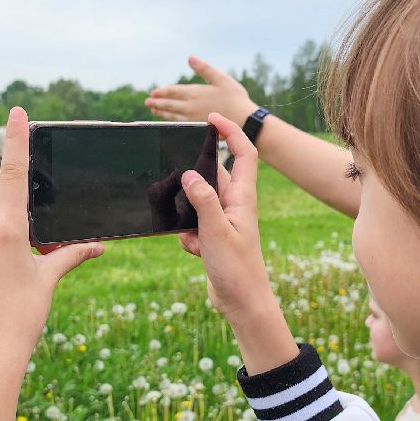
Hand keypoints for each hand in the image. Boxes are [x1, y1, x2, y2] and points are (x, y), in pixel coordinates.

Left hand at [0, 107, 103, 420]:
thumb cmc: (24, 316)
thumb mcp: (48, 281)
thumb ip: (71, 255)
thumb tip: (100, 246)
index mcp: (9, 228)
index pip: (14, 173)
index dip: (16, 140)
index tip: (16, 111)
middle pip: (3, 220)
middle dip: (16, 237)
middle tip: (23, 274)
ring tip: (1, 290)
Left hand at [146, 56, 256, 127]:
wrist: (244, 121)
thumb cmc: (235, 98)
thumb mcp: (221, 78)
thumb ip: (204, 69)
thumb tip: (190, 58)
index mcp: (194, 93)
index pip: (172, 92)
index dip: (161, 92)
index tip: (152, 93)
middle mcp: (190, 107)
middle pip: (169, 105)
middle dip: (157, 103)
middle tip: (147, 102)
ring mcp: (193, 120)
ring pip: (172, 116)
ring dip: (162, 113)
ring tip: (154, 111)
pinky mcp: (198, 129)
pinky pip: (180, 126)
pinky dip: (171, 123)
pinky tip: (169, 123)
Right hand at [178, 113, 296, 373]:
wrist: (242, 303)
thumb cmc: (237, 268)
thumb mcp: (216, 231)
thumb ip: (203, 201)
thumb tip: (189, 173)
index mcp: (243, 198)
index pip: (242, 153)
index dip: (230, 132)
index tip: (212, 117)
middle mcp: (235, 205)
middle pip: (214, 175)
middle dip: (195, 177)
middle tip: (176, 177)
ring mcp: (224, 221)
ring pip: (197, 202)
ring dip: (187, 214)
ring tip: (191, 234)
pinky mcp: (213, 236)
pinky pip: (192, 225)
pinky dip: (188, 236)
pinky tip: (193, 250)